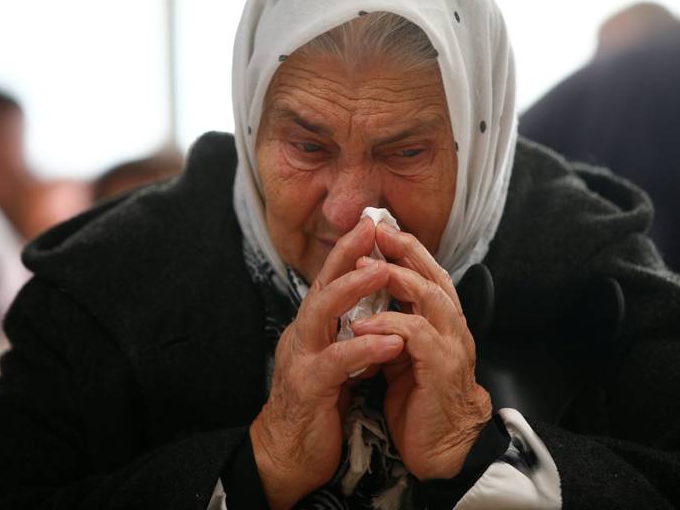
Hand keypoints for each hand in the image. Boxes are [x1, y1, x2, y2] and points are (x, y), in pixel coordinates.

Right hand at [250, 218, 404, 508]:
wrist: (288, 457)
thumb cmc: (316, 407)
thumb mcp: (337, 363)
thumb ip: (351, 335)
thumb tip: (381, 312)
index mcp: (313, 329)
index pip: (331, 282)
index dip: (349, 252)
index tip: (372, 223)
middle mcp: (303, 336)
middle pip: (322, 285)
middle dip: (347, 254)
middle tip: (372, 229)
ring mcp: (300, 360)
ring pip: (321, 313)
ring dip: (352, 290)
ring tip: (383, 271)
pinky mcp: (307, 388)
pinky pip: (335, 363)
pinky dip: (363, 349)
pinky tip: (391, 342)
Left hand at [350, 223, 491, 479]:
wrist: (441, 451)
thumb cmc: (420, 402)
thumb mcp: (404, 356)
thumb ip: (397, 327)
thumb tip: (370, 301)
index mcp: (444, 323)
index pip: (430, 274)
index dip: (407, 250)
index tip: (379, 230)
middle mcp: (453, 328)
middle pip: (434, 275)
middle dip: (404, 250)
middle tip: (375, 231)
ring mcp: (452, 346)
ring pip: (430, 296)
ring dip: (395, 278)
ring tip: (363, 268)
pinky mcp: (441, 369)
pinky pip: (416, 334)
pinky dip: (388, 323)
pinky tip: (362, 322)